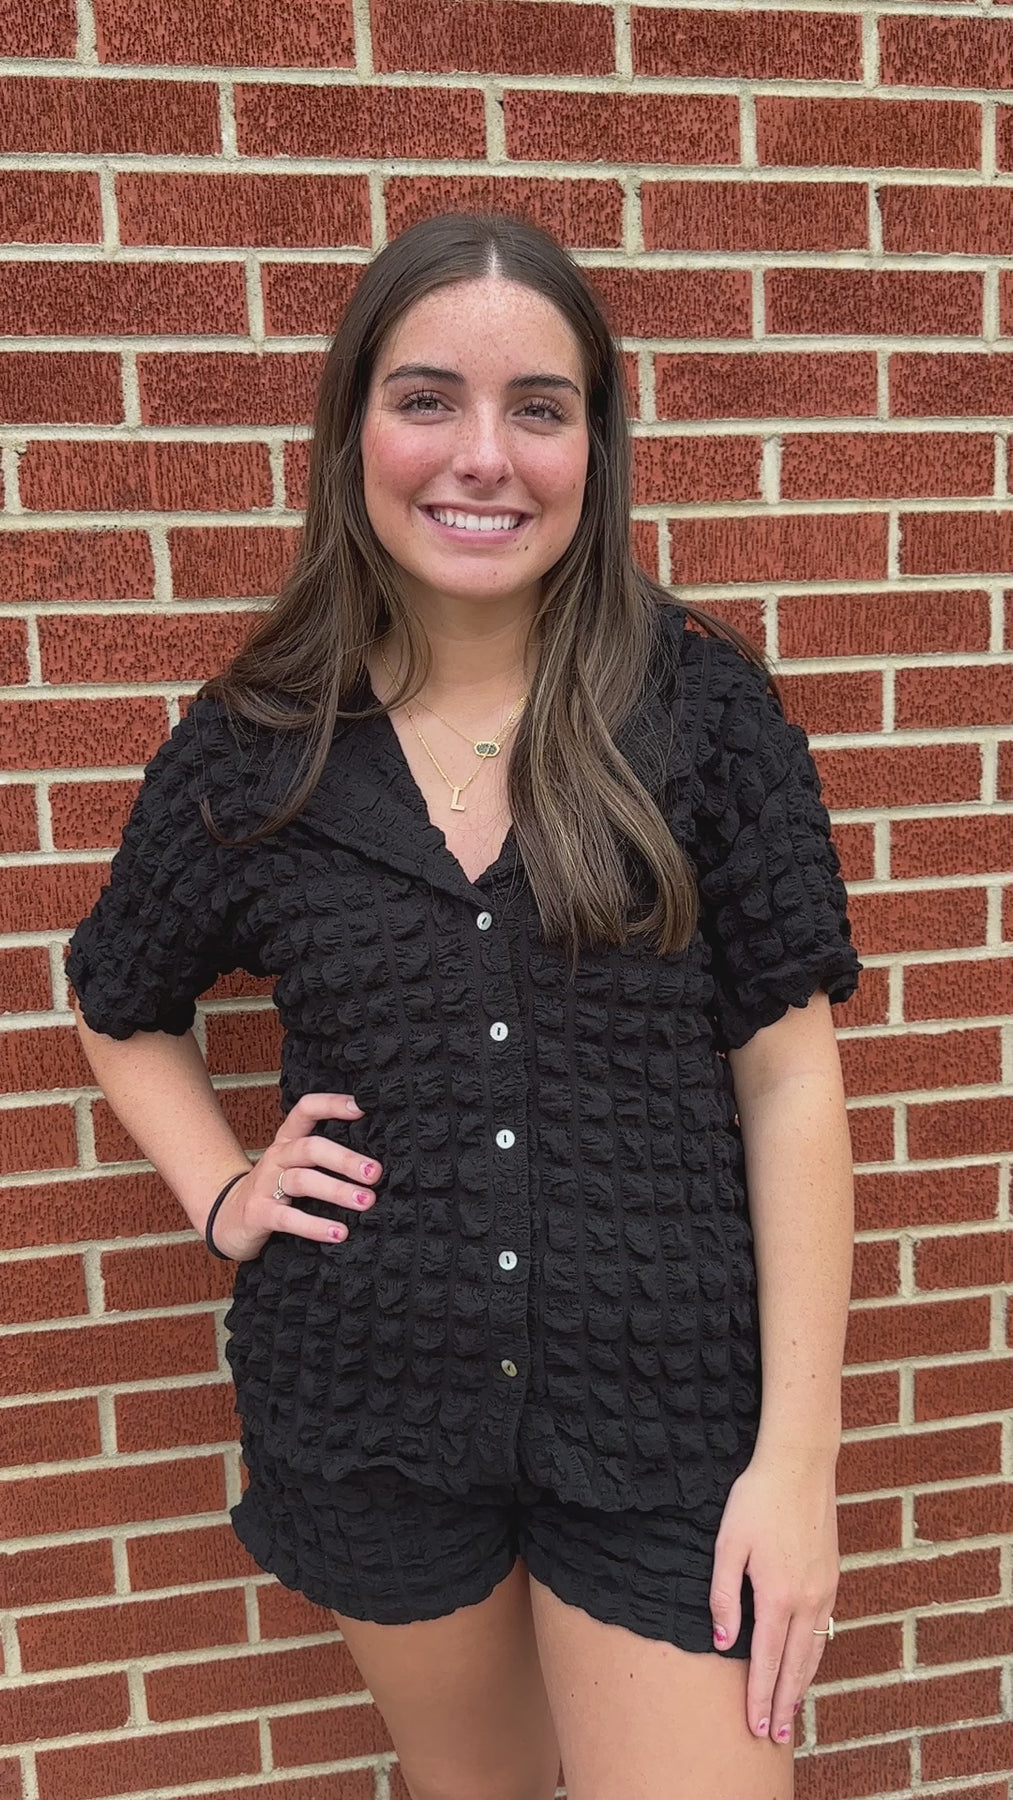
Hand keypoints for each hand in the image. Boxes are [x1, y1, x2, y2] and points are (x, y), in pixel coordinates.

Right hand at [209, 1091, 382, 1260]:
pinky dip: (315, 1226)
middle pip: (310, 1148)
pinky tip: (339, 1233)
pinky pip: (288, 1218)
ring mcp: (264, 1185)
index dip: (332, 1104)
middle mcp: (277, 1156)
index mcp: (288, 1140)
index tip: (362, 1107)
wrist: (227, 1219)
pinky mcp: (258, 1214)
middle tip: (376, 1173)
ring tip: (366, 1202)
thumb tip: (376, 1163)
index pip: (306, 1109)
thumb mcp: (296, 1166)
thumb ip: (325, 1159)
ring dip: (337, 1190)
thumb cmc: (274, 1190)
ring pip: (302, 1180)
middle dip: (345, 1159)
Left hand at [709, 1447, 838, 1742]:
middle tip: (775, 1736)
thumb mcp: (727, 1544)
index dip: (759, 1696)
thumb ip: (723, 1597)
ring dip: (801, 1685)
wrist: (799, 1465)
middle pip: (795, 1666)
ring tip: (791, 1712)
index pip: (765, 1661)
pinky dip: (815, 1656)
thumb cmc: (756, 1500)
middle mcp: (807, 1600)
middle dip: (783, 1704)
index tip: (754, 1726)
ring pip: (814, 1652)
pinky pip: (824, 1629)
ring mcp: (824, 1589)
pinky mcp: (832, 1577)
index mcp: (777, 1596)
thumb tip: (721, 1642)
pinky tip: (806, 1664)